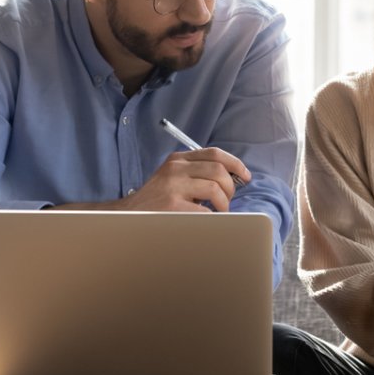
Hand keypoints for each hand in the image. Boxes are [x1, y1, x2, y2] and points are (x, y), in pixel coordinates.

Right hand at [120, 147, 250, 211]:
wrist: (128, 217)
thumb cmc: (156, 200)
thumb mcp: (172, 177)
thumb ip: (196, 172)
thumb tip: (232, 176)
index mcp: (178, 159)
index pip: (215, 153)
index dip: (235, 164)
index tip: (245, 176)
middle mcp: (175, 168)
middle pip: (219, 170)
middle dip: (230, 188)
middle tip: (227, 201)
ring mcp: (173, 187)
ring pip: (216, 189)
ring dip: (224, 204)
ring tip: (218, 212)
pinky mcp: (172, 206)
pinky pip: (206, 211)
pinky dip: (214, 217)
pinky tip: (208, 221)